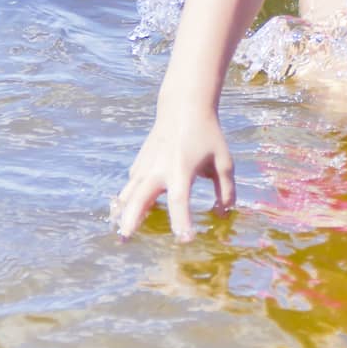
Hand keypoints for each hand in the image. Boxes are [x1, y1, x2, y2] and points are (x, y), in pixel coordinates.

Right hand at [113, 103, 234, 241]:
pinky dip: (127, 200)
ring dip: (123, 212)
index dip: (182, 221)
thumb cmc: (207, 134)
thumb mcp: (223, 160)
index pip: (179, 200)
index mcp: (182, 169)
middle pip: (140, 198)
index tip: (185, 240)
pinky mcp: (140, 163)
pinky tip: (127, 213)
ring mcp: (145, 165)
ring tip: (120, 231)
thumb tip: (224, 214)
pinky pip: (132, 185)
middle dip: (131, 219)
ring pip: (128, 192)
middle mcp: (159, 169)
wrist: (184, 107)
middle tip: (126, 238)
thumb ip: (225, 189)